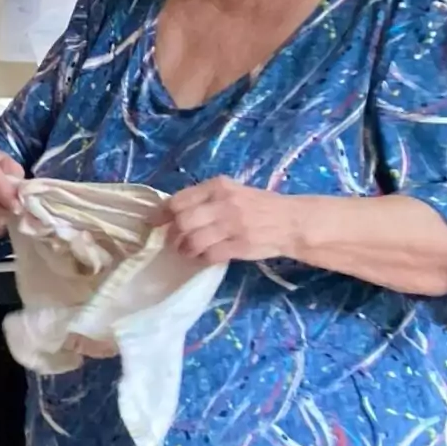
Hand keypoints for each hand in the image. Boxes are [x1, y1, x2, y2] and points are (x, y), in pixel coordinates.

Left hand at [166, 178, 304, 265]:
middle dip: (173, 234)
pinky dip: (202, 258)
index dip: (162, 214)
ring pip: (193, 241)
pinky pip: (209, 255)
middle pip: (182, 222)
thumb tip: (171, 212)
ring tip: (187, 251)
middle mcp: (224, 204)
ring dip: (184, 249)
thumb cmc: (258, 206)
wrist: (292, 221)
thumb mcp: (232, 192)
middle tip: (173, 241)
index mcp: (219, 187)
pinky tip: (204, 257)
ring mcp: (232, 225)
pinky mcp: (240, 245)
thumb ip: (205, 199)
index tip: (154, 223)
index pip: (179, 200)